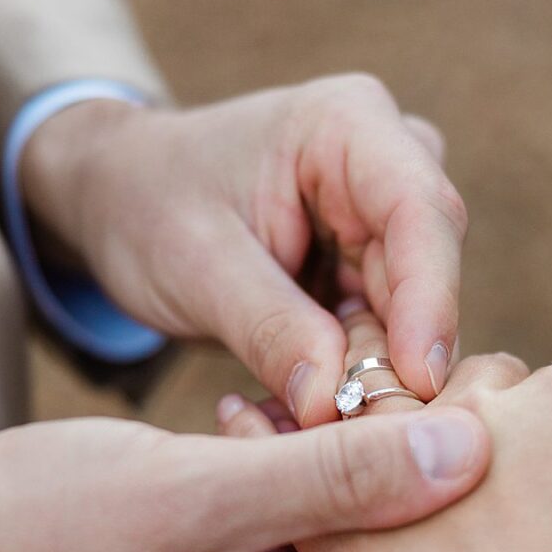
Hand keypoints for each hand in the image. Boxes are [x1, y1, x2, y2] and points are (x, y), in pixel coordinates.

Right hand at [0, 409, 488, 551]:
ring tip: (285, 415)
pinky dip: (248, 520)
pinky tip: (236, 434)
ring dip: (300, 506)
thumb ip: (341, 476)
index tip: (445, 478)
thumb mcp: (202, 491)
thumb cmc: (23, 531)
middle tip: (375, 427)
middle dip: (360, 523)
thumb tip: (468, 454)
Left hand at [21, 74, 464, 425]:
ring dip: (382, 373)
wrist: (119, 197)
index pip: (420, 211)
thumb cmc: (147, 206)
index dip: (431, 299)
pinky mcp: (373, 269)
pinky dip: (362, 377)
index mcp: (347, 124)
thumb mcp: (196, 266)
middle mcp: (385, 162)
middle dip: (405, 351)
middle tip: (367, 427)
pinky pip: (390, 334)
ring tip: (330, 423)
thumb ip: (270, 329)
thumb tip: (334, 404)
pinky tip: (326, 413)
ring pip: (417, 310)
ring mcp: (383, 218)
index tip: (421, 379)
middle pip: (430, 268)